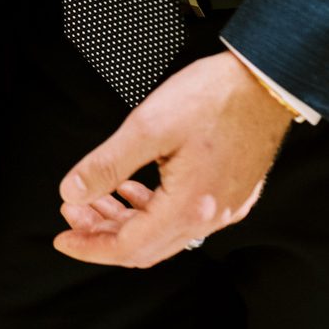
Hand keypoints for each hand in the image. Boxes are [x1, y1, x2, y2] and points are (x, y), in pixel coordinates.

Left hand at [53, 50, 292, 268]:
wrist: (265, 81)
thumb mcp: (147, 126)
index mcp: (189, 207)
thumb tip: (73, 192)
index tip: (63, 238)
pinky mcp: (232, 193)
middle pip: (145, 246)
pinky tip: (133, 189)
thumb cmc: (212, 97)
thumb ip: (106, 164)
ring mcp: (225, 207)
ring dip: (125, 220)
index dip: (90, 246)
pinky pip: (183, 217)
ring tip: (95, 197)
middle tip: (72, 210)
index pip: (129, 247)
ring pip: (163, 232)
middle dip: (102, 232)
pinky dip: (151, 209)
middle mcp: (211, 217)